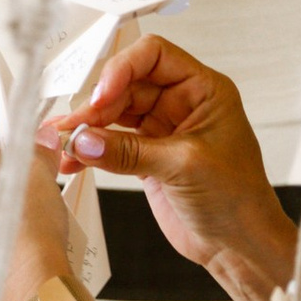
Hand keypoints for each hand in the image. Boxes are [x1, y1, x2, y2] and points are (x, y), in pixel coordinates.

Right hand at [45, 35, 294, 300]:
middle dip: (96, 105)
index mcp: (202, 89)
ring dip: (87, 129)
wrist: (239, 245)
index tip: (101, 97)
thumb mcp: (184, 167)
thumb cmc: (236, 200)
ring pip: (113, 114)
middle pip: (126, 85)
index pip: (154, 55)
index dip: (123, 69)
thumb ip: (129, 151)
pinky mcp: (146, 156)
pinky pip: (110, 144)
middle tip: (72, 130)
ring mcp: (161, 130)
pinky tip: (72, 162)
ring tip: (61, 145)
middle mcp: (181, 103)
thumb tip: (83, 141)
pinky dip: (89, 152)